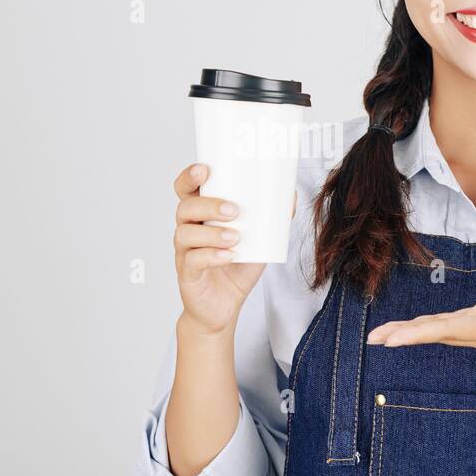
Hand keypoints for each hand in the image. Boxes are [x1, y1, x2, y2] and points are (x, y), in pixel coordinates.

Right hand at [173, 162, 295, 335]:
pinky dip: (212, 256)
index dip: (189, 176)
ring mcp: (184, 252)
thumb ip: (271, 219)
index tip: (204, 169)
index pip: (185, 189)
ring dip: (212, 233)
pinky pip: (192, 260)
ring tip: (236, 237)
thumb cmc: (237, 267)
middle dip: (209, 205)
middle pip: (185, 207)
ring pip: (185, 233)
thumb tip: (290, 196)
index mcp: (201, 216)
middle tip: (235, 210)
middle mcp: (188, 230)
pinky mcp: (187, 274)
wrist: (224, 306)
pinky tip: (229, 256)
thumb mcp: (259, 241)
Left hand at [365, 289, 475, 360]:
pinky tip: (421, 328)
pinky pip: (455, 328)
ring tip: (386, 334)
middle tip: (372, 338)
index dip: (415, 334)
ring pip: (443, 332)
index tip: (389, 340)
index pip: (445, 332)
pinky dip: (433, 327)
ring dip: (414, 332)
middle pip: (436, 334)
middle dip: (404, 335)